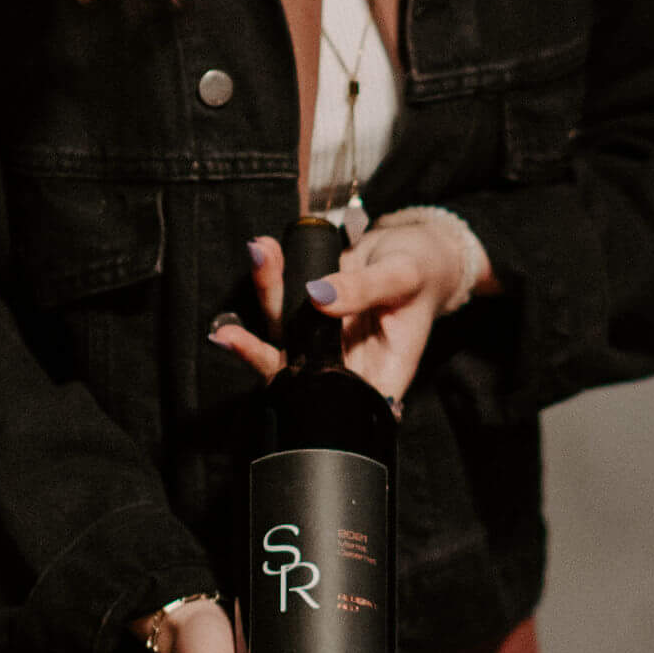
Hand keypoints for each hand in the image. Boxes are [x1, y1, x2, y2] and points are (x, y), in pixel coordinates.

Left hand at [211, 222, 487, 411]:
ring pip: (281, 332)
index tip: (280, 380)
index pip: (342, 406)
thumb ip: (364, 289)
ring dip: (267, 294)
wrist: (413, 246)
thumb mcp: (403, 276)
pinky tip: (266, 249)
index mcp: (380, 374)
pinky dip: (271, 276)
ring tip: (263, 254)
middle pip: (297, 374)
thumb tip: (318, 296)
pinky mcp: (307, 313)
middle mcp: (347, 365)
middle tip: (231, 336)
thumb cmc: (422, 270)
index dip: (307, 405)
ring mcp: (323, 340)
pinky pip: (281, 302)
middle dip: (260, 352)